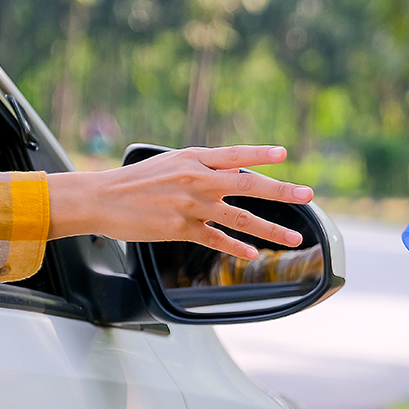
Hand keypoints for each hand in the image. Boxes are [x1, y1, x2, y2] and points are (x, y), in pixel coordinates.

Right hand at [46, 145, 314, 259]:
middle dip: (282, 191)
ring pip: (240, 218)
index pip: (234, 154)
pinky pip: (217, 239)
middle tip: (307, 195)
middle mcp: (196, 180)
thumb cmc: (134, 182)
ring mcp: (191, 205)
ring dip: (270, 229)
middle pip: (248, 185)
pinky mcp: (181, 228)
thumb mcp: (169, 163)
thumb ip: (200, 167)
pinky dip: (237, 247)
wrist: (101, 198)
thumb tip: (228, 172)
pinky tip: (253, 253)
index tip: (284, 155)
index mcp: (193, 158)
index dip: (260, 154)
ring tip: (293, 239)